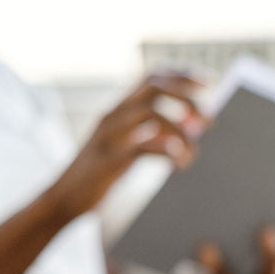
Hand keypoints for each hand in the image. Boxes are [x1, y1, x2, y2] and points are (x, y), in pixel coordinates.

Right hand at [46, 71, 207, 220]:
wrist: (63, 200)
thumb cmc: (101, 174)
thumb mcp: (126, 147)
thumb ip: (152, 134)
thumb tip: (192, 126)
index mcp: (118, 109)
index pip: (151, 76)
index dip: (182, 74)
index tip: (209, 81)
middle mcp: (112, 115)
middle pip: (154, 86)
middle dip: (187, 97)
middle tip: (211, 120)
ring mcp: (109, 135)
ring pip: (153, 114)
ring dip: (182, 131)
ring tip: (193, 153)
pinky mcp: (109, 159)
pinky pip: (146, 147)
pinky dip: (170, 153)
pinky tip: (180, 166)